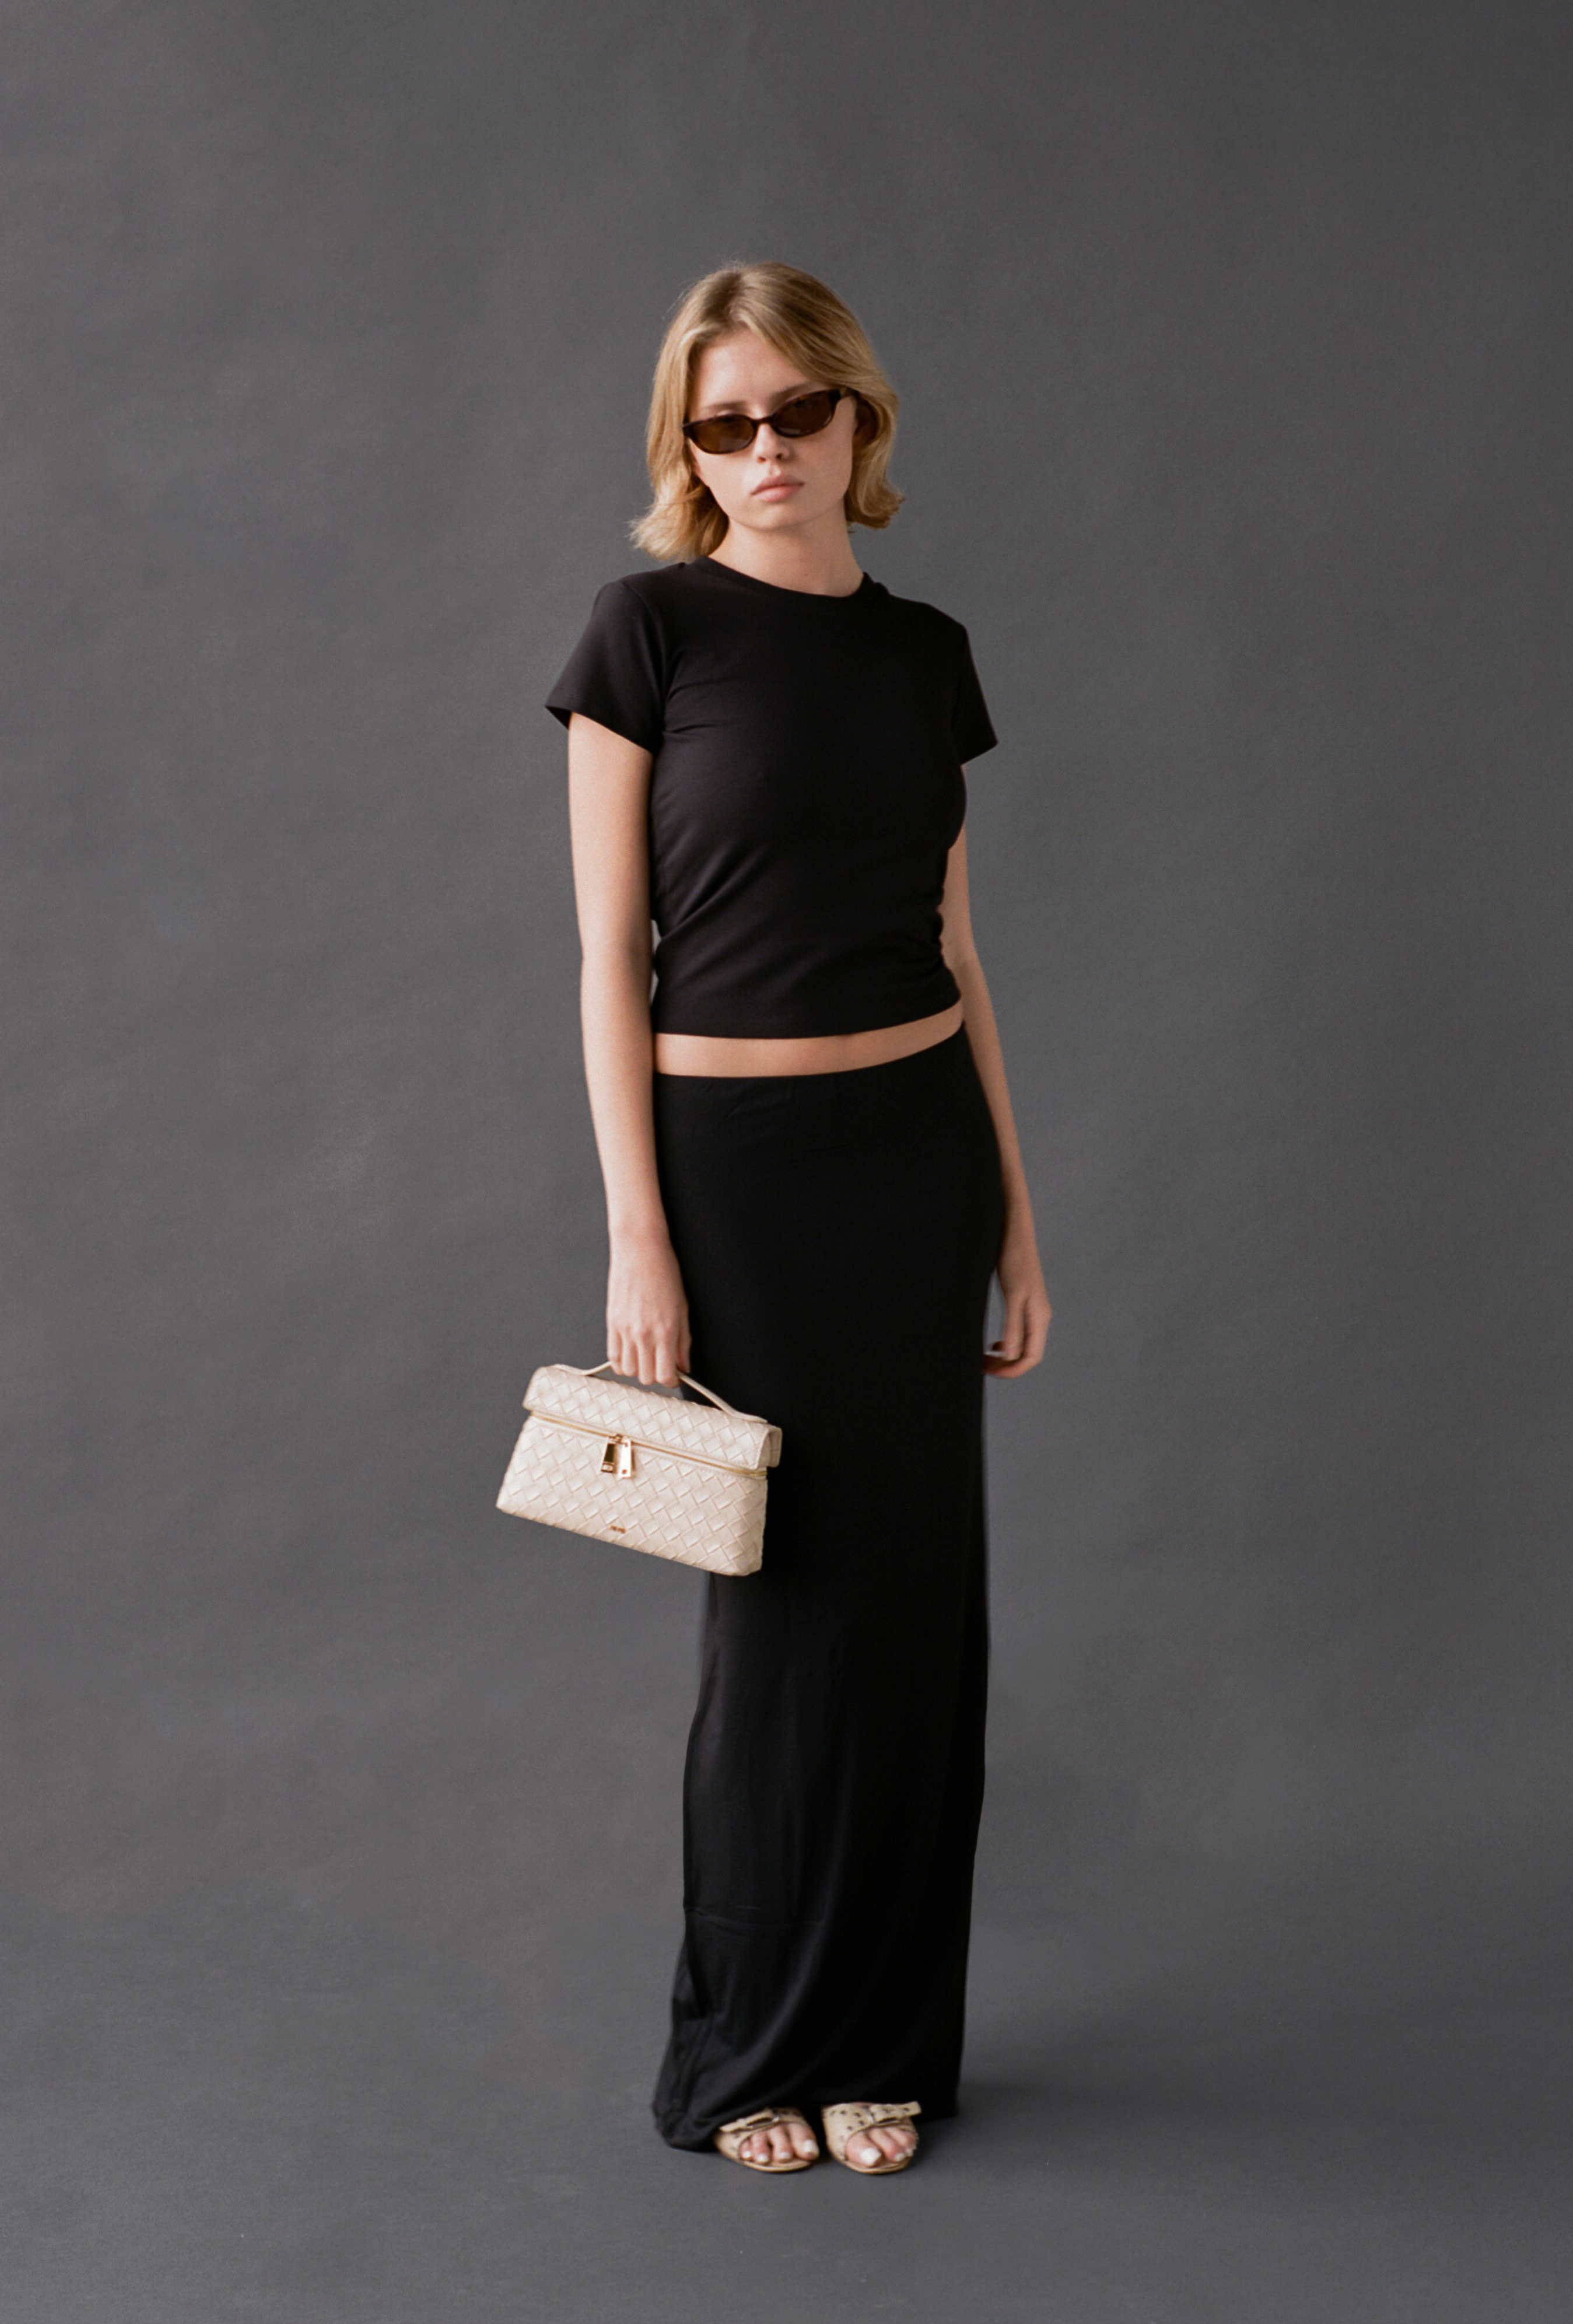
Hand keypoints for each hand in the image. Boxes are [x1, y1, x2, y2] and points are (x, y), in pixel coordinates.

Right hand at [607, 1226, 690, 1385]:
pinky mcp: (611, 1323)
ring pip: (628, 1371)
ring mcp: (624, 1330)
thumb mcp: (683, 1308)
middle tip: (662, 1362)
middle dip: (656, 1375)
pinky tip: (631, 1353)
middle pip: (646, 1377)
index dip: (673, 1379)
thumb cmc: (664, 1273)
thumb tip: (684, 1365)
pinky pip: (612, 1356)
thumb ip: (683, 1342)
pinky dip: (621, 1361)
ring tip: (646, 1356)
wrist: (640, 1250)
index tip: (675, 1373)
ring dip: (638, 1368)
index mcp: (665, 1331)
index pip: (666, 1375)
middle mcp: (643, 1334)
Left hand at [984, 1223, 1049, 1377]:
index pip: (1032, 1357)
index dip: (1012, 1370)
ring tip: (984, 1358)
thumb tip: (1011, 1356)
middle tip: (981, 1366)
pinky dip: (1006, 1343)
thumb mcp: (1013, 1295)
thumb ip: (1013, 1326)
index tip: (989, 1371)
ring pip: (1022, 1345)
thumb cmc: (1015, 1259)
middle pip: (1028, 1354)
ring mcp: (1032, 1310)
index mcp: (1039, 1317)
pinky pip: (1018, 1333)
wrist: (1014, 1231)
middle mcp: (1039, 1317)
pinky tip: (993, 1344)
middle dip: (1006, 1365)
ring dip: (1005, 1356)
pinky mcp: (1023, 1302)